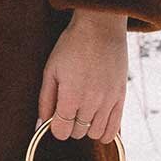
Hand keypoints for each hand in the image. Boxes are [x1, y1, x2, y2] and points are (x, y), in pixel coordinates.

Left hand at [39, 8, 128, 142]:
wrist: (100, 27)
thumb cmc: (72, 46)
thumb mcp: (51, 70)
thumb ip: (45, 100)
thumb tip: (39, 125)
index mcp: (71, 96)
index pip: (61, 132)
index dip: (55, 128)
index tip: (55, 118)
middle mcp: (91, 102)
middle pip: (77, 133)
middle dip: (70, 125)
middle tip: (68, 109)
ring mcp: (108, 100)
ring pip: (95, 133)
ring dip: (86, 128)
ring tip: (83, 113)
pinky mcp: (121, 96)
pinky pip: (115, 128)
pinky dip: (105, 132)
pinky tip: (97, 123)